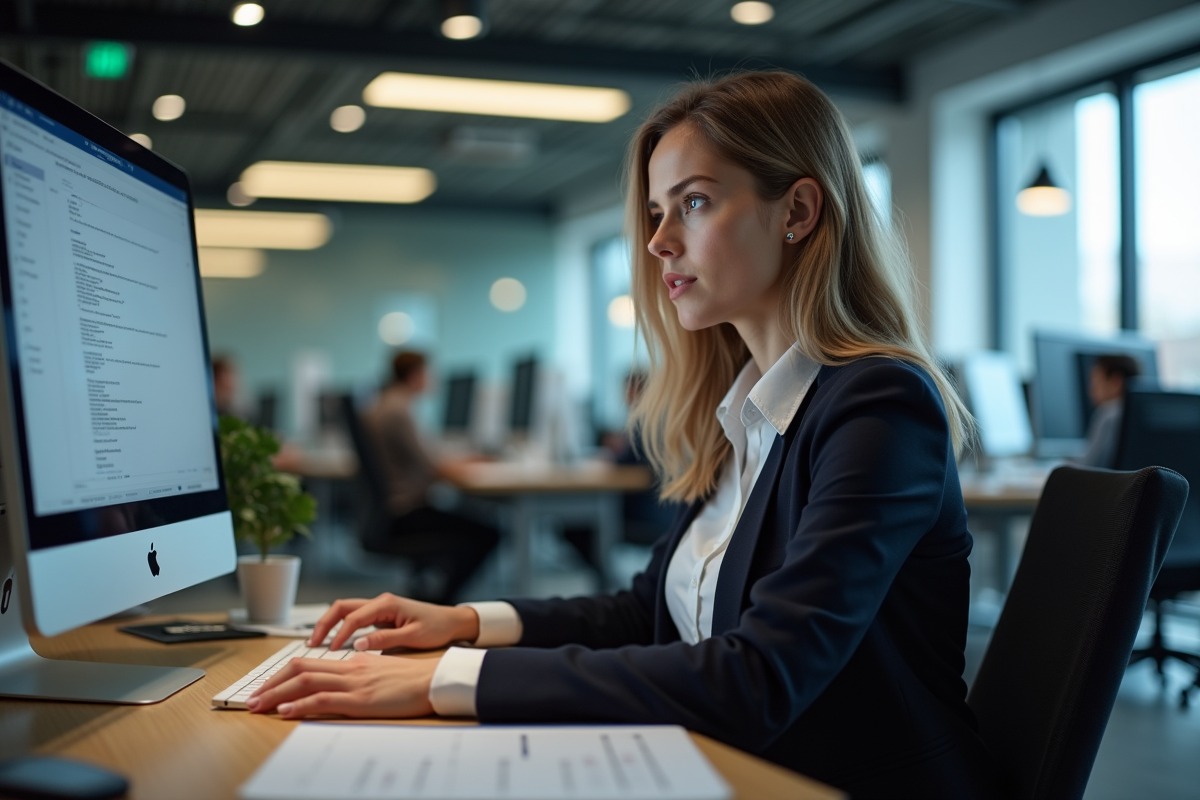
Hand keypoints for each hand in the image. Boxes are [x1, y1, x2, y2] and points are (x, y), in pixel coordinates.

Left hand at [246, 653, 438, 718]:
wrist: (433, 680)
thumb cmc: (412, 679)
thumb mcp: (380, 672)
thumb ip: (359, 675)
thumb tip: (339, 683)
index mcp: (352, 662)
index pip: (308, 663)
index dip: (282, 675)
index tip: (267, 688)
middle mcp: (348, 669)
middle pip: (299, 669)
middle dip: (271, 685)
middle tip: (251, 699)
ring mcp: (353, 683)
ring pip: (305, 682)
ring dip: (276, 695)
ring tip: (257, 707)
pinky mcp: (360, 699)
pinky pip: (323, 699)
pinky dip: (300, 704)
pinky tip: (286, 711)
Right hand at [309, 593, 479, 651]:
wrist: (452, 621)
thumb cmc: (437, 627)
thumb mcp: (413, 636)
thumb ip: (385, 641)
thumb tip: (359, 645)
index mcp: (387, 604)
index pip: (354, 617)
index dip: (339, 634)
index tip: (330, 650)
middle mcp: (380, 601)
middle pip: (342, 607)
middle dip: (324, 623)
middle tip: (311, 643)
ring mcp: (379, 607)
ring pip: (346, 610)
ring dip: (330, 624)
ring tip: (316, 643)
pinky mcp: (381, 614)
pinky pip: (355, 618)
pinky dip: (341, 627)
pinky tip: (334, 642)